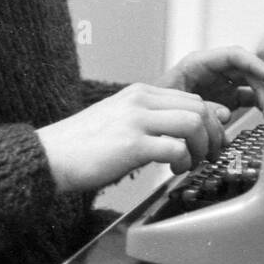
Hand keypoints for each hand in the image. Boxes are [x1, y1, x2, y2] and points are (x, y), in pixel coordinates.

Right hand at [37, 83, 230, 192]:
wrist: (49, 156)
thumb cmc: (84, 145)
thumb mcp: (122, 120)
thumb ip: (154, 119)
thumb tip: (190, 127)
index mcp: (139, 93)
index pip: (192, 97)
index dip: (211, 120)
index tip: (215, 138)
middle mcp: (140, 101)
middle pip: (198, 107)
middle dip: (214, 134)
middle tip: (211, 155)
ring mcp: (136, 120)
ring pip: (193, 123)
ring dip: (202, 148)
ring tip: (192, 163)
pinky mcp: (132, 144)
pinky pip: (176, 148)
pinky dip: (184, 162)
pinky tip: (175, 170)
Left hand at [154, 46, 263, 111]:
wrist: (147, 122)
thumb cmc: (153, 106)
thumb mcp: (173, 103)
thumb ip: (200, 107)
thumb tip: (226, 113)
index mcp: (198, 64)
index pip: (232, 55)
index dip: (253, 63)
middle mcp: (212, 71)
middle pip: (245, 69)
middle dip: (261, 82)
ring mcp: (220, 85)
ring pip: (249, 83)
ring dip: (261, 94)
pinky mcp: (224, 100)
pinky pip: (247, 98)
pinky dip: (256, 105)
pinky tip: (262, 115)